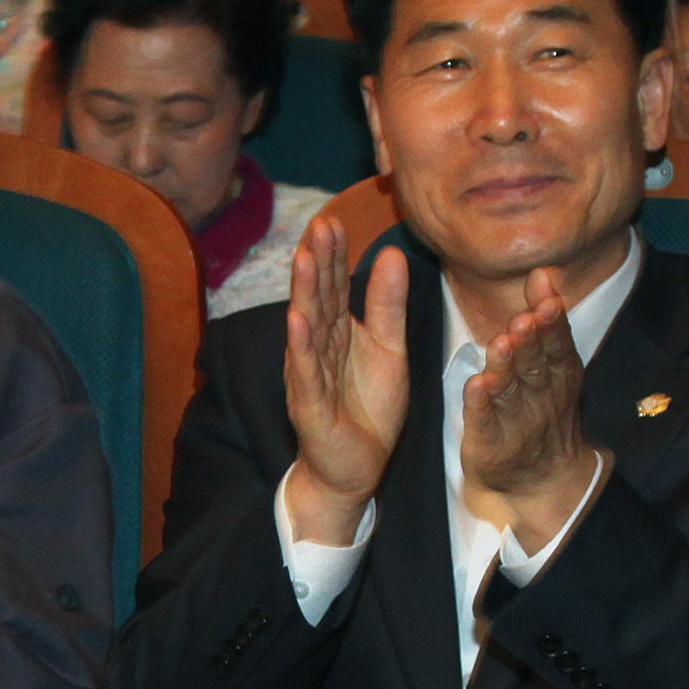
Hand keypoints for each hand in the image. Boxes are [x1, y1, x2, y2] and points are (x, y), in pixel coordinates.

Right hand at [282, 215, 407, 541]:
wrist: (357, 468)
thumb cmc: (368, 409)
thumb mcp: (389, 350)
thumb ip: (388, 305)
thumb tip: (391, 252)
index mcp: (337, 333)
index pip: (335, 287)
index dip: (335, 256)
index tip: (336, 220)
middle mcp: (317, 348)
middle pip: (319, 299)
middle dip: (319, 263)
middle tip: (321, 224)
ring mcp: (311, 375)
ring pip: (307, 329)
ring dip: (305, 294)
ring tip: (305, 259)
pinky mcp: (310, 405)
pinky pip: (307, 372)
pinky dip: (301, 346)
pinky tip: (297, 320)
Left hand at [457, 268, 601, 551]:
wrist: (544, 482)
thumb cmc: (544, 410)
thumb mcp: (552, 365)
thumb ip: (546, 322)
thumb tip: (543, 273)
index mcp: (559, 378)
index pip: (559, 349)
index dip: (554, 327)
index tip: (549, 303)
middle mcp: (542, 399)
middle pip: (536, 369)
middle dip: (531, 345)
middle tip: (523, 322)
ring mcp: (517, 425)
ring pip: (511, 393)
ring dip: (506, 370)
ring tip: (500, 346)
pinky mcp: (491, 447)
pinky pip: (486, 424)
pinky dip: (483, 406)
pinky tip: (477, 387)